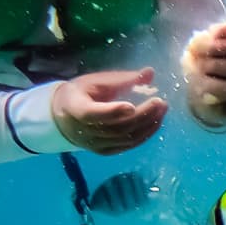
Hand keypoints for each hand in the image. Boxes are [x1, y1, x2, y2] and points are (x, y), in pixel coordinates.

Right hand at [51, 68, 166, 154]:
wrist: (63, 118)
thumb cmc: (80, 94)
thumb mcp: (95, 81)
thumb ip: (121, 79)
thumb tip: (150, 72)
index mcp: (75, 109)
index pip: (93, 114)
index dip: (112, 111)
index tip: (131, 105)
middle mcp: (85, 132)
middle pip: (117, 127)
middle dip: (141, 116)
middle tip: (159, 102)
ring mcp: (96, 145)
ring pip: (126, 139)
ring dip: (148, 125)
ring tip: (162, 109)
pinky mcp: (106, 151)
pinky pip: (128, 145)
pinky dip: (145, 134)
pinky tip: (156, 121)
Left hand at [181, 23, 225, 130]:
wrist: (203, 91)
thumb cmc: (207, 62)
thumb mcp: (206, 45)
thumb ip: (214, 34)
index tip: (207, 49)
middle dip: (219, 66)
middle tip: (199, 67)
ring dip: (217, 86)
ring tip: (200, 83)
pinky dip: (218, 103)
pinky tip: (205, 98)